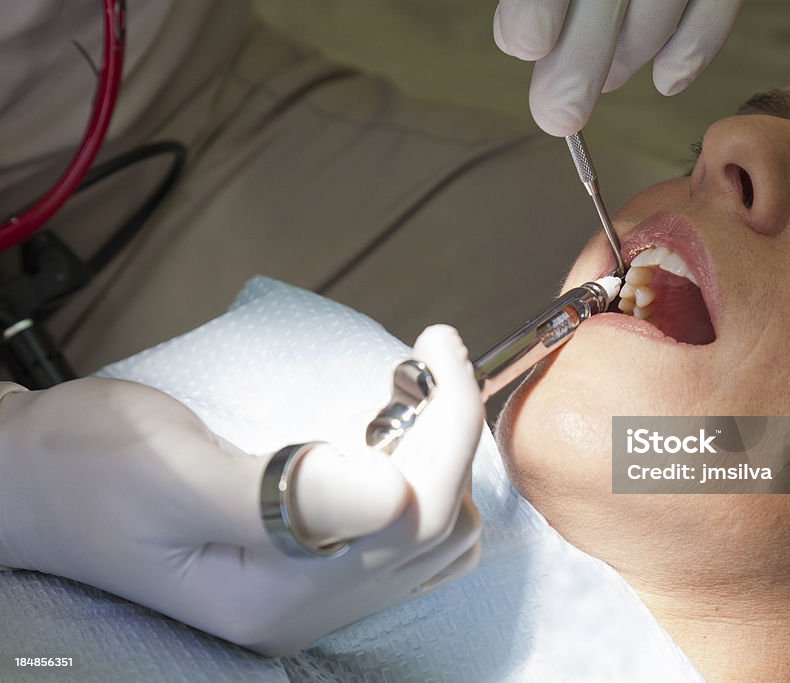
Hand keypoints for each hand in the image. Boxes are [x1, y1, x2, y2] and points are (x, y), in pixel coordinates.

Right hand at [0, 325, 483, 654]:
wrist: (30, 485)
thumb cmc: (84, 470)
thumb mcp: (173, 473)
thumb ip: (284, 494)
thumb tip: (396, 493)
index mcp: (275, 593)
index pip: (413, 512)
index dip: (447, 422)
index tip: (438, 344)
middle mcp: (306, 608)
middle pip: (434, 523)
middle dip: (448, 432)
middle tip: (423, 360)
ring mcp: (312, 597)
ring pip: (434, 537)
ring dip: (442, 459)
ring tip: (408, 397)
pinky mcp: (311, 573)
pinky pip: (406, 540)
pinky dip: (423, 482)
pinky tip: (394, 439)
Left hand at [494, 0, 742, 135]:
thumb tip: (525, 41)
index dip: (538, 6)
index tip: (526, 44)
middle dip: (581, 62)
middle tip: (557, 114)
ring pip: (662, 4)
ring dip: (628, 55)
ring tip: (601, 80)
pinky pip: (719, 2)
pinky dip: (695, 47)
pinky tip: (666, 79)